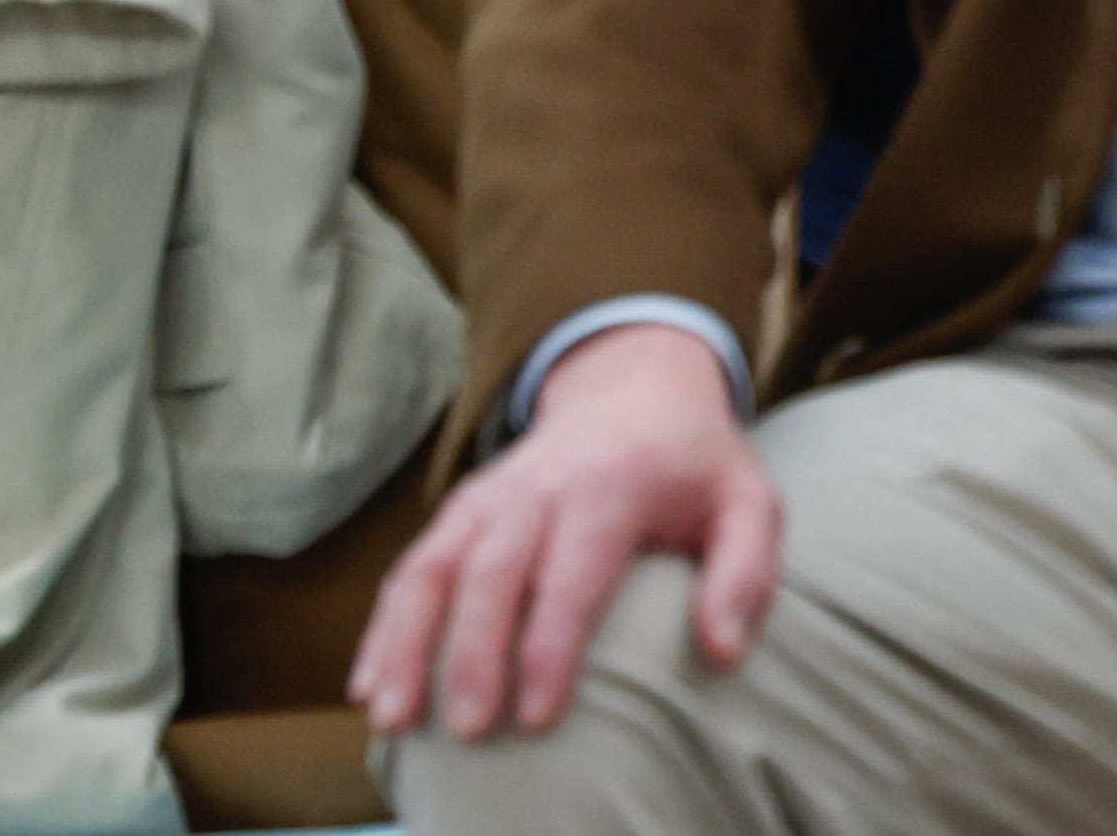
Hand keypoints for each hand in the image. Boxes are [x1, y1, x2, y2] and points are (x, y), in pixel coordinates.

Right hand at [352, 325, 777, 742]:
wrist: (634, 386)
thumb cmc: (696, 463)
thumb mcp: (747, 500)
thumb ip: (745, 572)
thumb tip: (724, 652)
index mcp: (613, 485)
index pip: (573, 572)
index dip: (549, 645)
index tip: (536, 716)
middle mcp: (540, 486)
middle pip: (493, 573)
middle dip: (474, 654)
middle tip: (469, 730)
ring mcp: (491, 496)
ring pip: (434, 568)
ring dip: (407, 643)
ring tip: (393, 717)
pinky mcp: (461, 509)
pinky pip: (412, 566)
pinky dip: (385, 626)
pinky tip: (369, 684)